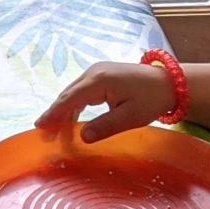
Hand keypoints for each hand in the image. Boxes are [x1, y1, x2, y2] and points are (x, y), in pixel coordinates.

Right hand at [37, 60, 177, 143]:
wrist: (169, 83)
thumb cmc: (152, 99)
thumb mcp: (130, 117)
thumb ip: (105, 127)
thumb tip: (82, 136)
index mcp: (99, 81)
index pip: (69, 99)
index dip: (53, 113)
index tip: (40, 126)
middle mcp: (94, 72)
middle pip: (67, 94)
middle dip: (55, 113)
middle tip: (44, 132)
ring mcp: (97, 71)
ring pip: (73, 92)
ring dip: (63, 109)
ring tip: (54, 128)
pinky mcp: (102, 75)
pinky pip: (82, 90)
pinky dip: (74, 104)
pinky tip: (71, 118)